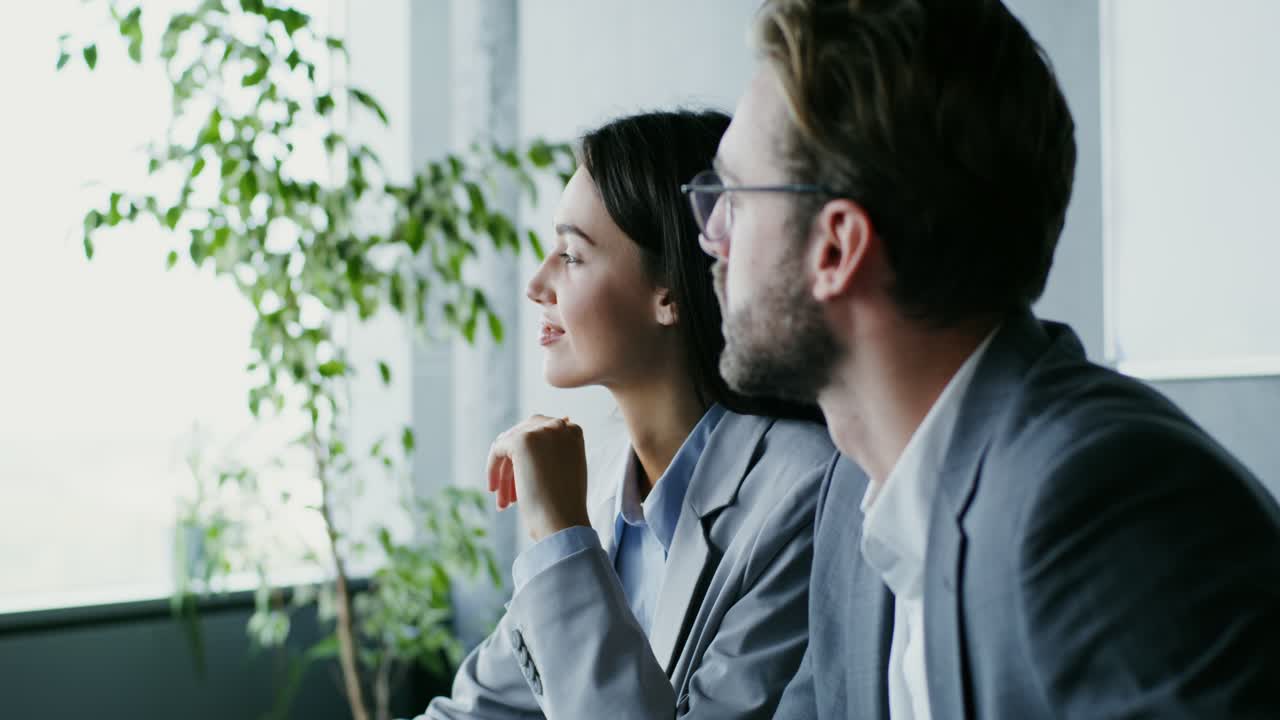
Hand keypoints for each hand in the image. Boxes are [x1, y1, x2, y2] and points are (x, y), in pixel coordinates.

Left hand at [487, 414, 590, 541]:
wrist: (564, 522)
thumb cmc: (565, 507)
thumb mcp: (564, 472)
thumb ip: (550, 454)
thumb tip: (523, 447)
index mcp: (573, 432)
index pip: (540, 434)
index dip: (527, 458)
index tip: (521, 481)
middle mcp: (559, 426)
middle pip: (523, 436)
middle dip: (513, 465)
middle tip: (509, 494)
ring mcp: (541, 431)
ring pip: (510, 446)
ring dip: (505, 474)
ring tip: (504, 502)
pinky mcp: (522, 440)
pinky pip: (498, 450)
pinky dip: (493, 469)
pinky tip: (495, 490)